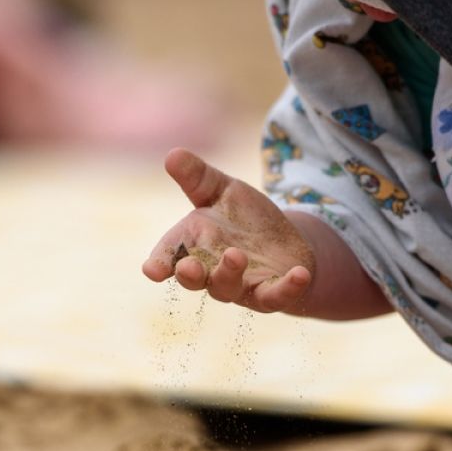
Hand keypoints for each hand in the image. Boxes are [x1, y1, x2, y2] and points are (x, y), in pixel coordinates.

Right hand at [143, 148, 314, 312]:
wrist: (283, 243)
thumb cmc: (243, 218)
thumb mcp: (223, 190)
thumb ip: (198, 177)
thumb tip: (172, 154)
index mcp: (192, 245)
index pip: (169, 256)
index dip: (159, 263)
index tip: (152, 270)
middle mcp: (210, 271)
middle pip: (195, 278)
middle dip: (189, 274)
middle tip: (188, 267)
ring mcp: (239, 286)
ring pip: (228, 288)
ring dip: (229, 273)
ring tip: (237, 255)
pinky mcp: (270, 294)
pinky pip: (276, 296)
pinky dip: (288, 288)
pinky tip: (300, 275)